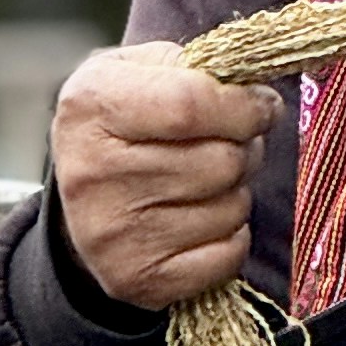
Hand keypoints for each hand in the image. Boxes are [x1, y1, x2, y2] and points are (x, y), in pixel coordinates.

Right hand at [50, 44, 283, 309]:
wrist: (82, 199)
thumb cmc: (124, 122)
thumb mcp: (138, 71)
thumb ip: (197, 67)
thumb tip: (259, 98)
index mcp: (92, 105)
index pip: (191, 105)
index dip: (244, 106)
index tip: (263, 107)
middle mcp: (92, 172)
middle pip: (219, 160)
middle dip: (244, 148)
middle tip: (231, 144)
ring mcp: (112, 233)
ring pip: (230, 207)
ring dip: (236, 191)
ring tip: (207, 181)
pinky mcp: (136, 278)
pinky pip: (228, 254)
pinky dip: (231, 236)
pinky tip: (201, 219)